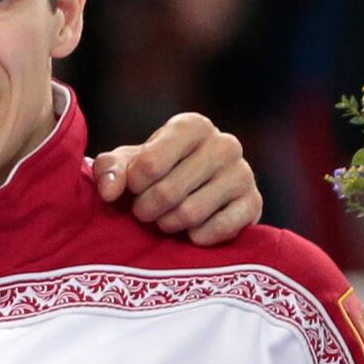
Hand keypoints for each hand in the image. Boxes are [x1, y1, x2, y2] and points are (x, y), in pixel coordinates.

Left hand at [91, 113, 258, 241]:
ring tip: (166, 219)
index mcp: (192, 126)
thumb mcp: (128, 165)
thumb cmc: (156, 174)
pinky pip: (219, 229)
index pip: (150, 164)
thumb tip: (109, 191)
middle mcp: (224, 143)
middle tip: (145, 212)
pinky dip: (197, 237)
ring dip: (169, 224)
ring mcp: (244, 173)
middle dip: (147, 210)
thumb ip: (110, 170)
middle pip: (168, 192)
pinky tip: (192, 231)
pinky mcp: (254, 203)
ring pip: (191, 213)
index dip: (133, 186)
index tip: (134, 188)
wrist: (195, 194)